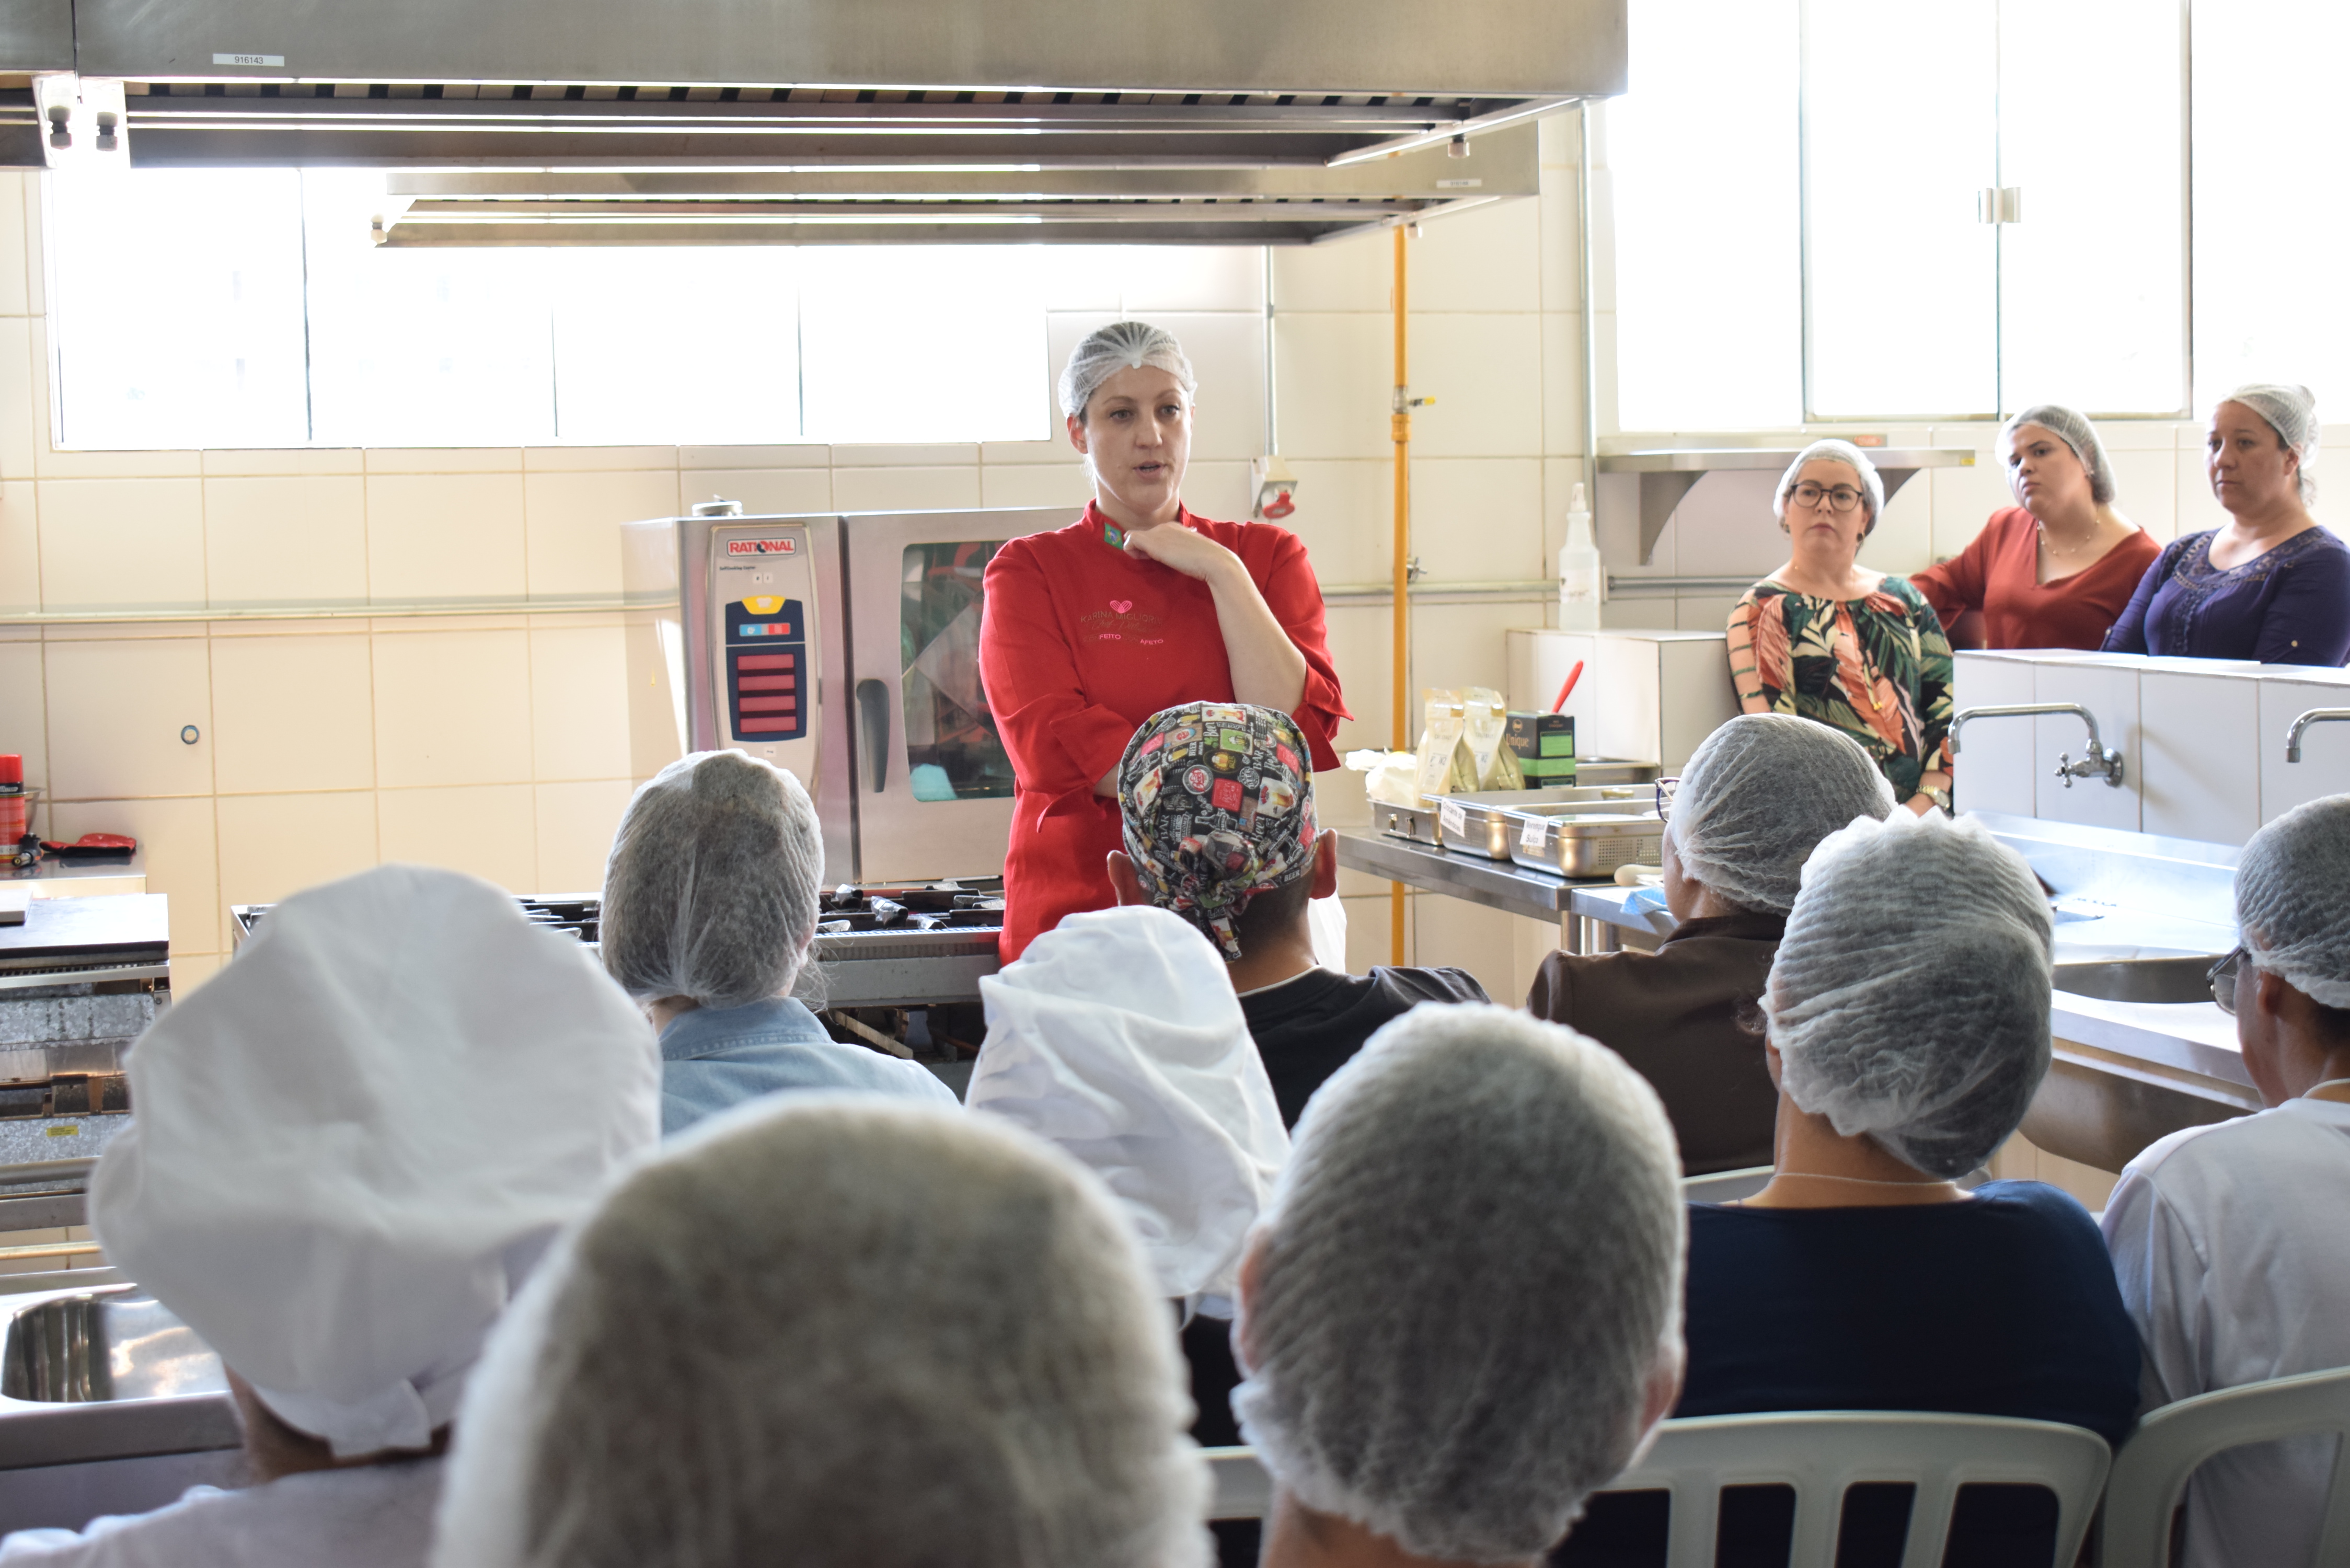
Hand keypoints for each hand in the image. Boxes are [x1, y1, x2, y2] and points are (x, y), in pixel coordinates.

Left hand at [1123, 522, 1238, 583]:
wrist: (1212, 561)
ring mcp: (1157, 532)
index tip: (1160, 560)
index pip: (1155, 534)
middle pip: (1143, 535)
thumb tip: (1181, 556)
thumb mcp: (1193, 552)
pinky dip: (1131, 551)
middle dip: (1143, 549)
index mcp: (1176, 528)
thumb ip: (1183, 550)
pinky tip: (1144, 560)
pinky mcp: (1150, 540)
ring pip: (1133, 537)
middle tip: (1153, 562)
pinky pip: (1129, 541)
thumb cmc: (1207, 562)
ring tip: (1148, 562)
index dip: (1152, 547)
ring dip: (1136, 550)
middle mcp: (1165, 526)